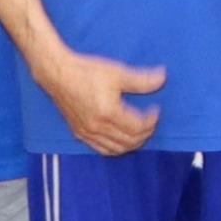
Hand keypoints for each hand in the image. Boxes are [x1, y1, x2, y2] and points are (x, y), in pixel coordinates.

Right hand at [42, 48, 165, 155]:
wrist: (57, 73)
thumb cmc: (86, 71)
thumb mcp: (117, 72)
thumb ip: (141, 80)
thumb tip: (163, 77)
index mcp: (108, 113)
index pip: (138, 127)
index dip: (152, 121)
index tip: (156, 109)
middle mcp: (96, 127)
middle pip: (130, 142)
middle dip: (145, 133)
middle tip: (151, 121)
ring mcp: (86, 133)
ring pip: (116, 149)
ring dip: (132, 144)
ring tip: (139, 131)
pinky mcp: (78, 133)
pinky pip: (101, 149)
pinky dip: (115, 148)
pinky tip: (121, 139)